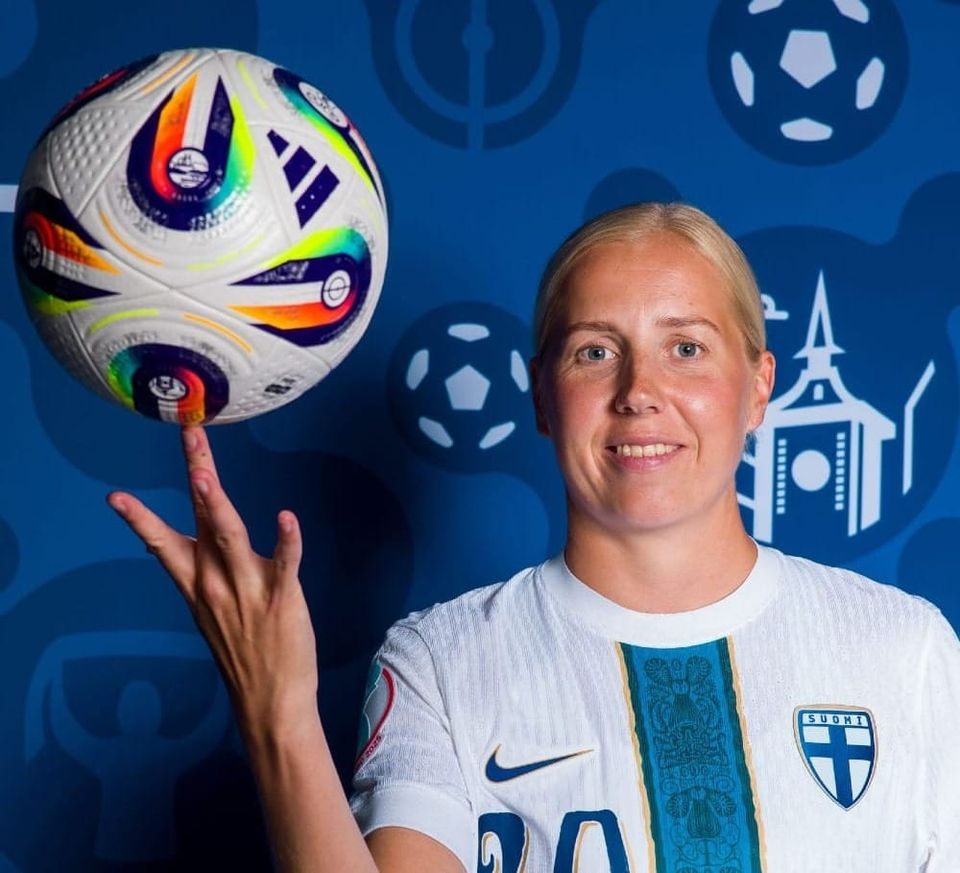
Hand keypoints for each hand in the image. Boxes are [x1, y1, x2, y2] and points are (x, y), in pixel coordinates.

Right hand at [107, 426, 318, 740]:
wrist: (270, 704)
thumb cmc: (245, 655)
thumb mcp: (212, 613)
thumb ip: (207, 574)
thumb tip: (199, 543)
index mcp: (198, 587)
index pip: (163, 546)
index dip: (140, 520)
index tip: (116, 497)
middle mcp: (216, 585)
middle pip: (201, 521)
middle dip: (197, 475)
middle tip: (190, 437)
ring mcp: (248, 591)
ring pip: (231, 538)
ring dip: (216, 506)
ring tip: (203, 476)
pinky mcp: (281, 600)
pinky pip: (284, 564)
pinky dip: (286, 540)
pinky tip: (286, 517)